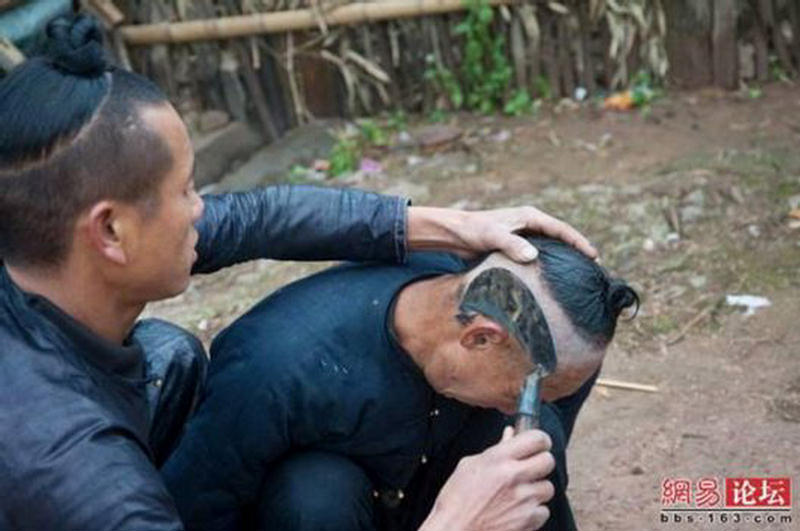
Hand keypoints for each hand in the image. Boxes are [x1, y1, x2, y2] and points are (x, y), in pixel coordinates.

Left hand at [407, 206, 596, 262]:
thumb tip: (534, 256)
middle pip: (561, 238)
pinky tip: (553, 279)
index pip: (562, 229)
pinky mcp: (516, 247)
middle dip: (577, 251)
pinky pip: (539, 256)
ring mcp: (524, 236)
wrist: (455, 235)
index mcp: (530, 217)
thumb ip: (512, 245)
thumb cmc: (473, 231)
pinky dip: (549, 264)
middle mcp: (530, 224)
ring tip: (579, 276)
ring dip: (564, 259)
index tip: (594, 256)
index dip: (580, 242)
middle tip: (594, 270)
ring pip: (551, 247)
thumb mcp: (493, 237)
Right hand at [419, 427, 555, 530]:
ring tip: (520, 493)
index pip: (537, 439)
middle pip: (549, 461)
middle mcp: (514, 476)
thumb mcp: (469, 466)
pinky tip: (518, 510)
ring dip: (537, 489)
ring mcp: (523, 499)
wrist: (454, 530)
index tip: (539, 443)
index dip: (541, 440)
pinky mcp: (528, 520)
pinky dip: (534, 511)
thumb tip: (510, 435)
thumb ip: (496, 449)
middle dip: (541, 462)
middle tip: (531, 467)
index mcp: (498, 458)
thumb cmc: (456, 500)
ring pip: (548, 487)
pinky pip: (543, 511)